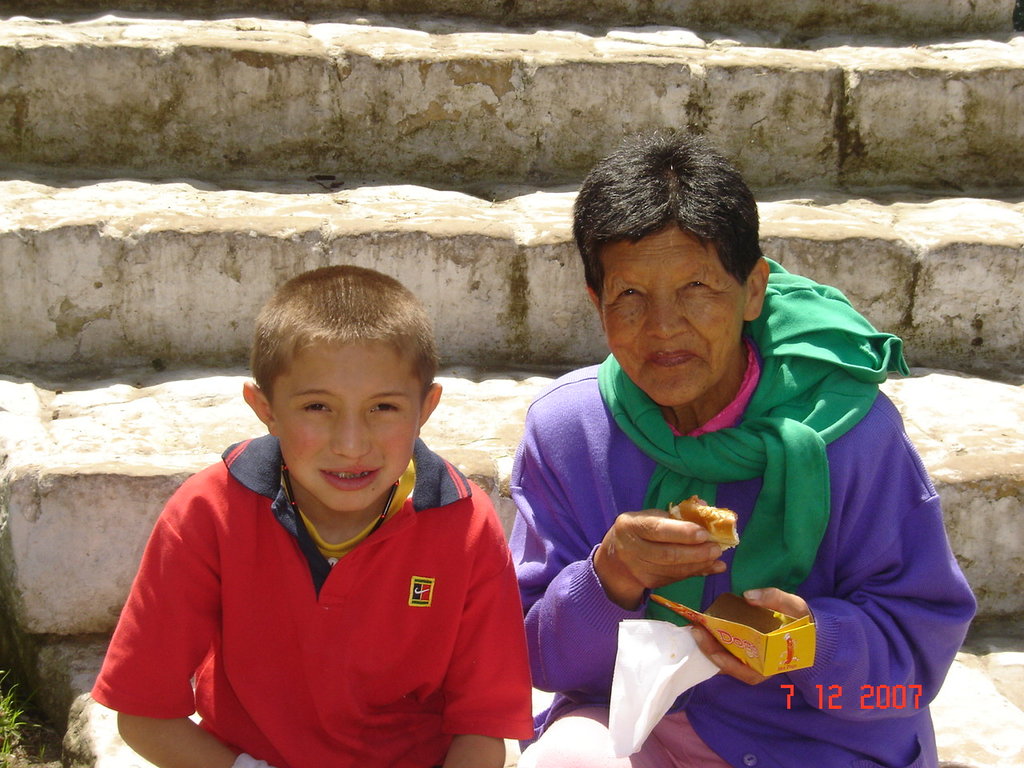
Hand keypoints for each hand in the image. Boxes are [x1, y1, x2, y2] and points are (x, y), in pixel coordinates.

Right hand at [593, 508, 725, 608]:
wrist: (614, 559)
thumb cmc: (638, 530)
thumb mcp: (649, 516)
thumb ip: (675, 514)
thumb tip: (705, 508)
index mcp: (631, 526)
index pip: (657, 530)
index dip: (682, 533)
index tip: (704, 533)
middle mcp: (631, 549)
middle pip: (666, 554)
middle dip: (695, 552)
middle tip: (716, 548)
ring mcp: (639, 569)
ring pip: (673, 570)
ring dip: (698, 564)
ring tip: (717, 557)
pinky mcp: (649, 583)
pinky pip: (676, 578)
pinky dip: (696, 572)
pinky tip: (712, 568)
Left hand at [692, 588, 810, 685]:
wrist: (805, 626)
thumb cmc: (799, 620)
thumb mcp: (793, 606)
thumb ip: (773, 599)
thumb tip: (748, 595)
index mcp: (772, 663)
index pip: (749, 674)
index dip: (731, 666)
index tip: (716, 655)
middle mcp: (758, 667)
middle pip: (730, 666)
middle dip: (711, 651)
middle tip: (697, 631)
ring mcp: (748, 660)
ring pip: (724, 660)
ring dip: (707, 647)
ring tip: (696, 628)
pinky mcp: (741, 650)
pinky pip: (724, 651)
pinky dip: (711, 642)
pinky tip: (701, 629)